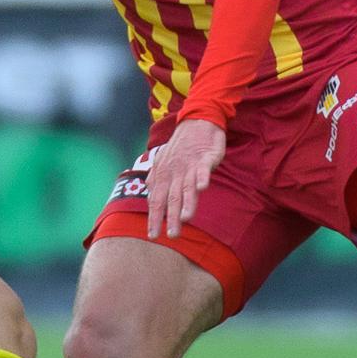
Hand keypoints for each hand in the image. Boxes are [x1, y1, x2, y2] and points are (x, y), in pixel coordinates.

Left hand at [144, 118, 225, 239]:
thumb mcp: (163, 165)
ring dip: (186, 202)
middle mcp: (174, 172)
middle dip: (170, 217)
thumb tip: (151, 203)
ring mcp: (190, 165)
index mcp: (162, 176)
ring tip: (185, 217)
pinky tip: (203, 187)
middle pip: (171, 197)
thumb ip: (157, 183)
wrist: (196, 121)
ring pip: (187, 186)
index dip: (154, 218)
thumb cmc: (180, 149)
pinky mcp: (205, 157)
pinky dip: (202, 177)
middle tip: (172, 235)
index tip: (152, 236)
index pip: (156, 201)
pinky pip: (203, 168)